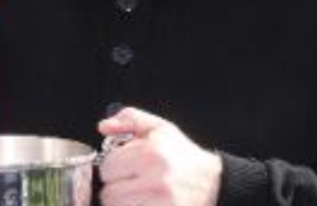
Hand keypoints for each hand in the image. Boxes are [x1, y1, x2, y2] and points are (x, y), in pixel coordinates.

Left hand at [97, 107, 220, 205]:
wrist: (213, 184)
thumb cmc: (182, 156)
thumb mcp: (159, 128)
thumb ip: (129, 119)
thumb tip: (103, 126)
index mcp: (150, 155)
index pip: (106, 168)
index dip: (112, 167)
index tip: (124, 167)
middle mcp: (155, 181)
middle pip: (108, 193)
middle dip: (115, 187)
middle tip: (131, 182)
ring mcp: (161, 203)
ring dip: (122, 203)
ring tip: (138, 194)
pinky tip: (144, 202)